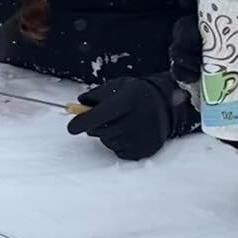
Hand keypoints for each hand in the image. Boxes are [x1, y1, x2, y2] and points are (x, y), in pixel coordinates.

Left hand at [68, 73, 187, 160]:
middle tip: (101, 119)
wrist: (166, 105)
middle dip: (94, 126)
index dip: (82, 122)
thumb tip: (79, 104)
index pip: (99, 116)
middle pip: (101, 131)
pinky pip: (119, 151)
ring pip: (108, 142)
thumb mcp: (118, 86)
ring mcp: (141, 138)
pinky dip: (118, 143)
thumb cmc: (136, 94)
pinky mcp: (144, 151)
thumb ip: (97, 94)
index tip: (72, 128)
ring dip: (107, 135)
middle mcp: (135, 120)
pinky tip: (128, 133)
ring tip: (121, 123)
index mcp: (127, 100)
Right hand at [170, 0, 237, 88]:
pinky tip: (191, 76)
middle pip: (184, 25)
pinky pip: (181, 70)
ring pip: (180, 47)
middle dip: (186, 31)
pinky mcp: (197, 72)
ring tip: (195, 64)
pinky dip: (183, 73)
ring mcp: (198, 51)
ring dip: (183, 54)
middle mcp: (204, 30)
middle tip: (197, 40)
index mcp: (218, 13)